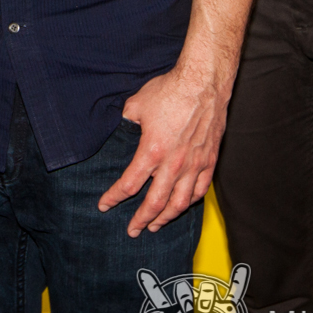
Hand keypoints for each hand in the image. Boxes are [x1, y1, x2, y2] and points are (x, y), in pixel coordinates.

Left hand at [98, 61, 230, 235]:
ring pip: (179, 203)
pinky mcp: (209, 160)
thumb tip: (121, 129)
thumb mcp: (136, 104)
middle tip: (131, 230)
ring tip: (155, 226)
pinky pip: (199, 190)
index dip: (114, 197)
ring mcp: (194, 165)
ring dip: (165, 218)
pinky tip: (181, 207)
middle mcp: (173, 164)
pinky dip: (189, 203)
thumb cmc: (170, 90)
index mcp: (152, 151)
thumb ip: (126, 122)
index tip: (104, 205)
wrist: (203, 82)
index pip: (129, 184)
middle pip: (154, 203)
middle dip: (140, 220)